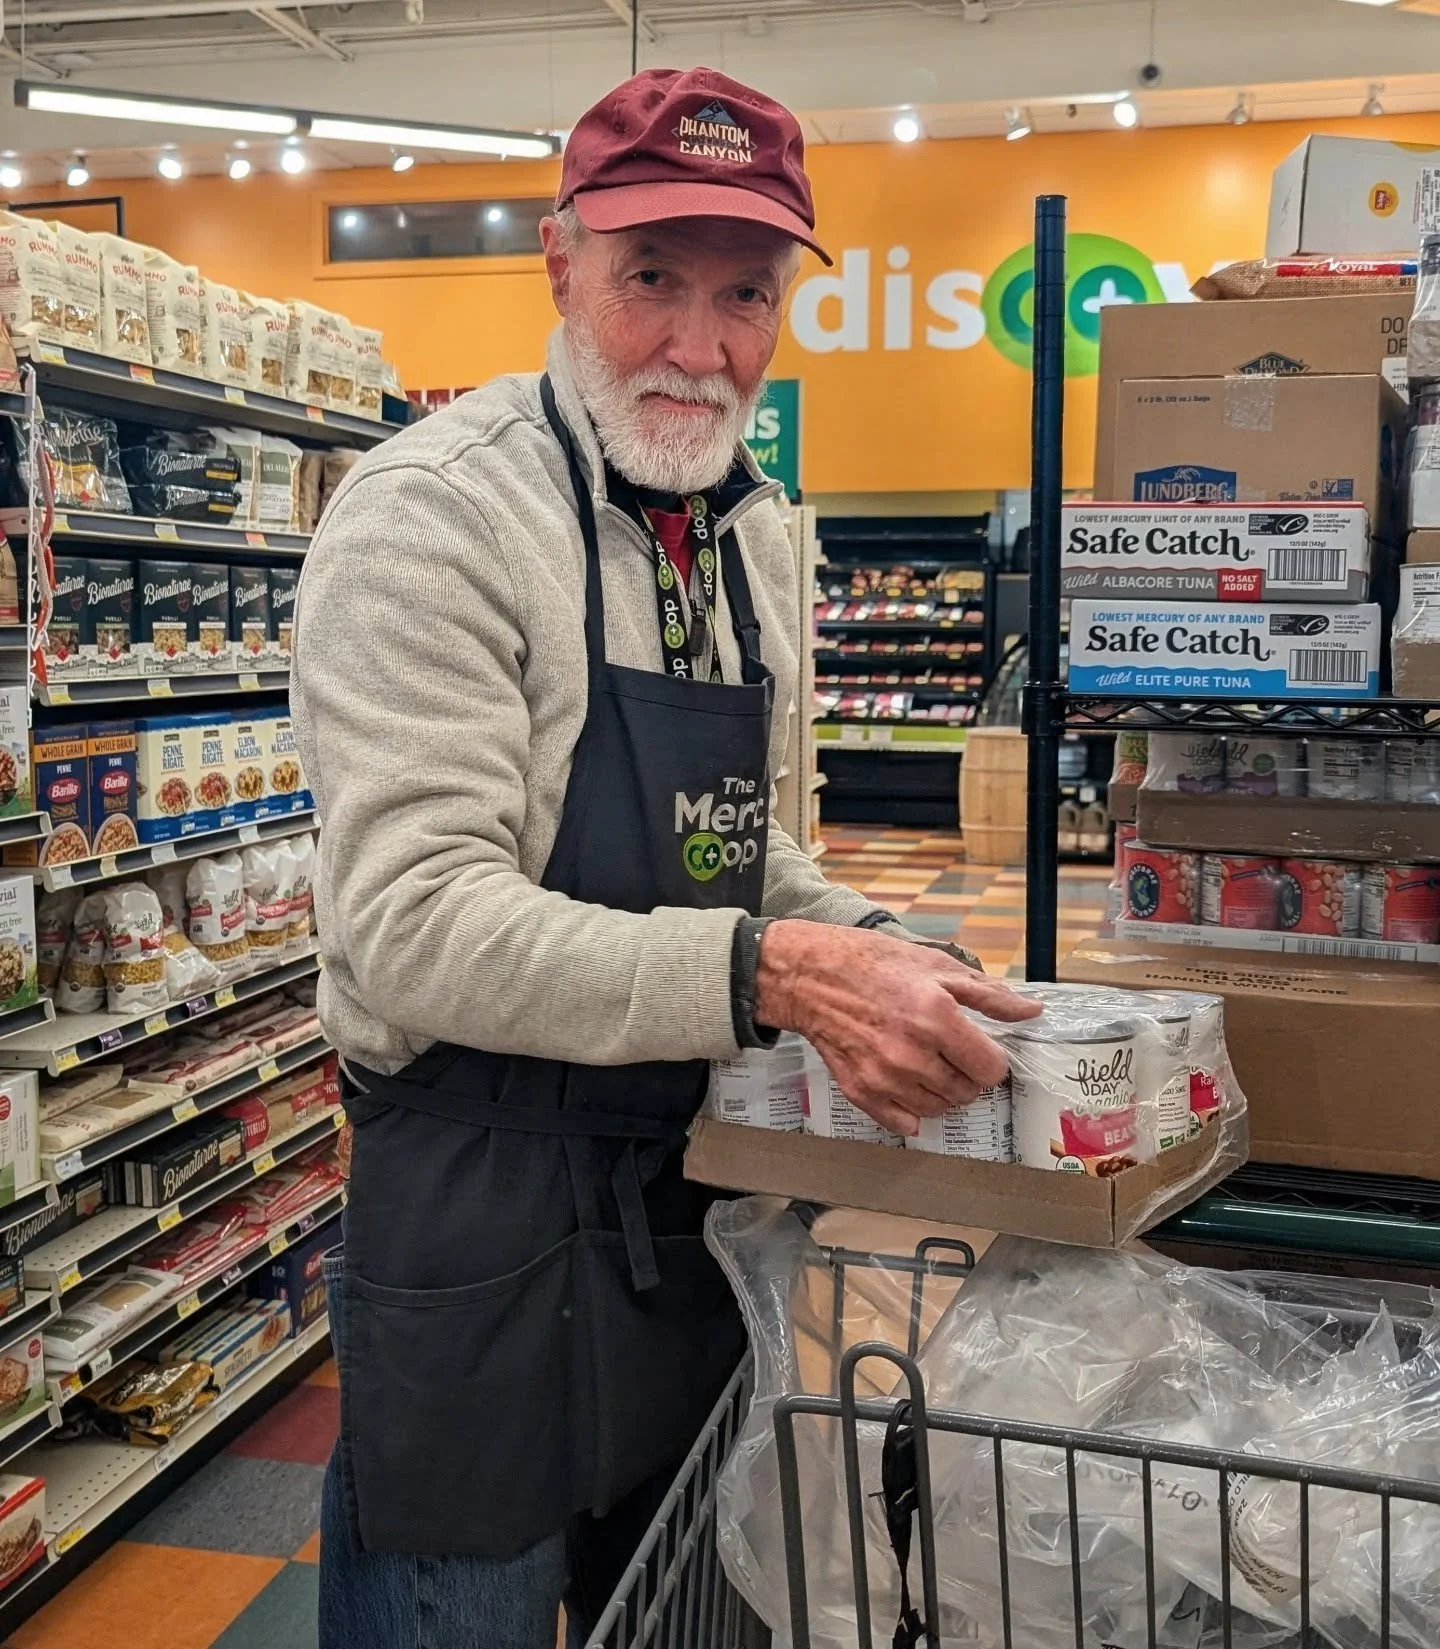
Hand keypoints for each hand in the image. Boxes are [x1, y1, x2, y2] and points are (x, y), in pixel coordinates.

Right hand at [753, 920, 1041, 1137]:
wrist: (811, 976)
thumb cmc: (872, 964)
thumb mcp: (936, 966)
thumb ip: (988, 995)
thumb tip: (1030, 1011)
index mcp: (936, 1017)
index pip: (991, 1069)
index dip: (992, 1060)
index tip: (981, 1050)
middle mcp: (912, 1053)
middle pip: (967, 1093)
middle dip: (968, 1076)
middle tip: (953, 1054)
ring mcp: (885, 1077)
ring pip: (939, 1110)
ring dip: (943, 1093)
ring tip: (929, 1065)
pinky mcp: (861, 1091)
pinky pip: (904, 1123)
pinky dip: (912, 1111)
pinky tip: (908, 1086)